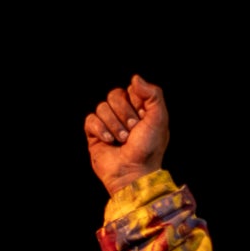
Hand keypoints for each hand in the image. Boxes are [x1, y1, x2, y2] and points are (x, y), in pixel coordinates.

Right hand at [84, 74, 168, 194]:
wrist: (134, 172)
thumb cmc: (149, 148)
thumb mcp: (159, 118)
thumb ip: (153, 94)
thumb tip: (134, 78)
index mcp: (140, 109)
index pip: (131, 89)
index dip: (135, 101)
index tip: (142, 117)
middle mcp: (123, 115)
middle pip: (114, 94)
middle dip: (124, 113)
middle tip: (132, 131)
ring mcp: (108, 124)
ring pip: (102, 107)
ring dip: (114, 125)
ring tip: (122, 140)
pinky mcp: (94, 135)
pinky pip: (90, 119)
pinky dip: (100, 129)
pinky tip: (109, 141)